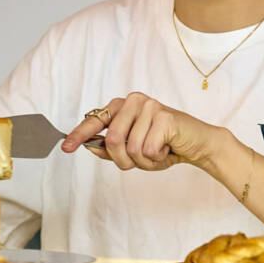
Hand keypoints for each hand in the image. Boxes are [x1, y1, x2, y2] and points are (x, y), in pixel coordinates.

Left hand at [61, 92, 220, 171]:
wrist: (198, 144)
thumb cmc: (165, 146)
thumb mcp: (134, 150)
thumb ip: (111, 147)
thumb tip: (90, 147)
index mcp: (123, 106)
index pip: (95, 120)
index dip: (79, 135)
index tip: (66, 148)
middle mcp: (134, 101)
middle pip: (112, 141)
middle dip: (124, 160)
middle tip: (141, 161)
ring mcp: (150, 106)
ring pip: (131, 148)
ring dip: (144, 161)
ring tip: (158, 153)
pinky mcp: (164, 117)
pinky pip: (148, 150)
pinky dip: (158, 158)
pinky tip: (168, 148)